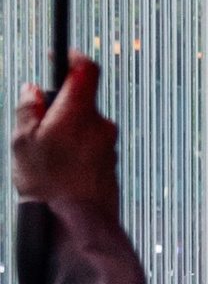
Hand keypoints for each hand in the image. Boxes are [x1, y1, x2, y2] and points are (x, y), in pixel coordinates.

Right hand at [13, 56, 118, 218]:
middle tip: (38, 124)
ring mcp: (109, 147)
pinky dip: (76, 152)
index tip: (60, 56)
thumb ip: (27, 109)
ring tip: (46, 158)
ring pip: (85, 128)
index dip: (73, 58)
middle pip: (82, 101)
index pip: (86, 69)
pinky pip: (91, 149)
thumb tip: (33, 90)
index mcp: (79, 111)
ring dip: (68, 133)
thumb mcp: (22, 141)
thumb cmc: (47, 184)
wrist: (77, 227)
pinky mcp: (110, 166)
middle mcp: (101, 125)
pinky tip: (60, 173)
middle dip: (61, 106)